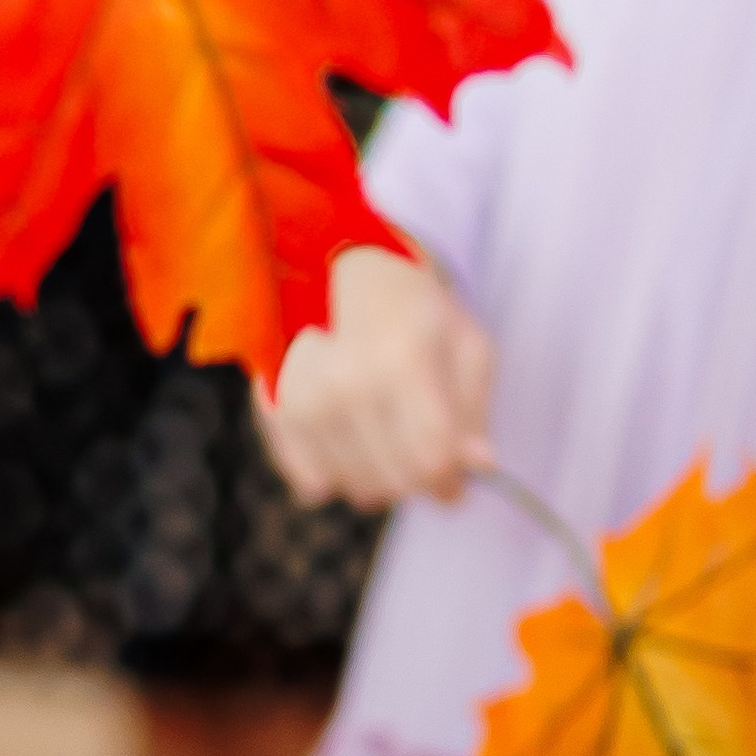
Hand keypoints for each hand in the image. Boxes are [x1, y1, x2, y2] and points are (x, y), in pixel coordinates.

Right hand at [259, 242, 494, 510]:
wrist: (339, 269)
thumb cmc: (415, 310)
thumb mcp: (467, 344)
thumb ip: (474, 409)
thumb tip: (480, 466)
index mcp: (402, 360)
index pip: (431, 459)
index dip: (451, 483)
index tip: (456, 480)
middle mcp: (347, 383)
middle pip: (392, 480)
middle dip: (416, 481)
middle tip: (419, 455)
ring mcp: (306, 399)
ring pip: (354, 486)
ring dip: (377, 480)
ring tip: (385, 442)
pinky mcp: (276, 410)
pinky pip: (309, 481)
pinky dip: (334, 478)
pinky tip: (349, 451)